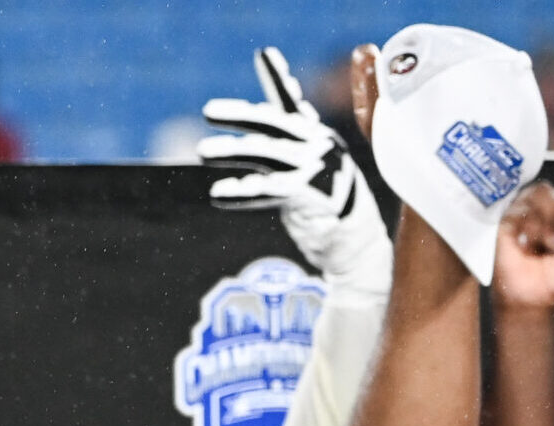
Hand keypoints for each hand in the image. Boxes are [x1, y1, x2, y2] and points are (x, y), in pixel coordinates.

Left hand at [199, 47, 390, 293]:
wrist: (352, 243)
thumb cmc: (327, 202)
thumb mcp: (311, 163)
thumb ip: (294, 137)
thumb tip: (283, 106)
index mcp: (316, 136)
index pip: (292, 102)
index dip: (278, 78)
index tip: (264, 54)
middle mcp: (318, 146)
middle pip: (273, 124)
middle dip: (240, 115)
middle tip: (208, 111)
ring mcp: (315, 169)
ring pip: (266, 154)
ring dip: (232, 152)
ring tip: (201, 152)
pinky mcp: (309, 196)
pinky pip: (269, 190)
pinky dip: (242, 192)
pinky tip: (217, 194)